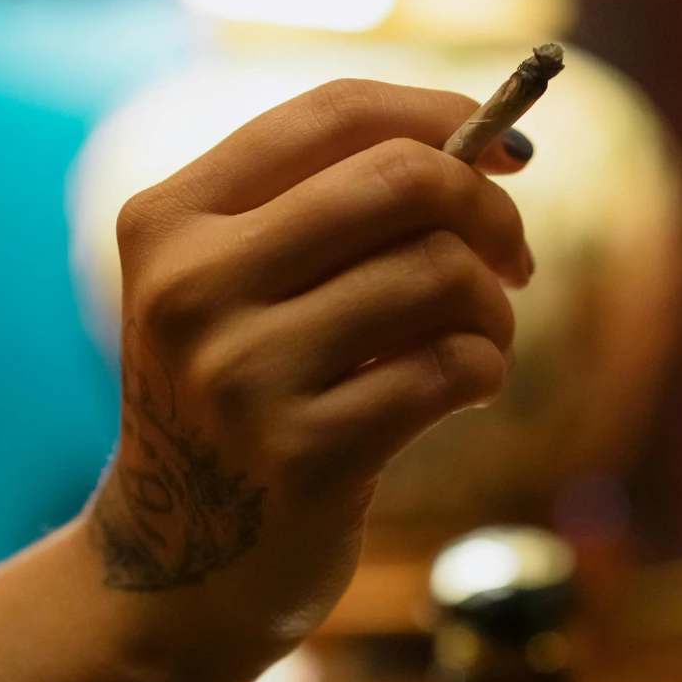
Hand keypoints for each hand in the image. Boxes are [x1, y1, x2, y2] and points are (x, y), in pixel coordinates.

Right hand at [85, 79, 533, 681]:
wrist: (180, 567)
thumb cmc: (240, 404)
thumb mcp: (237, 292)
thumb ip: (330, 211)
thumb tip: (491, 144)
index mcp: (169, 219)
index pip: (332, 114)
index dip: (443, 113)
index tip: (508, 151)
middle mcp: (192, 287)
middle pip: (401, 179)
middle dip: (487, 211)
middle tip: (512, 258)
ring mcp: (244, 374)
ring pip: (438, 274)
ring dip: (492, 308)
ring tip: (481, 340)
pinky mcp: (307, 454)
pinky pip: (451, 369)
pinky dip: (485, 370)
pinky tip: (467, 389)